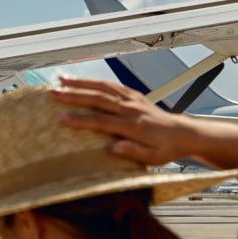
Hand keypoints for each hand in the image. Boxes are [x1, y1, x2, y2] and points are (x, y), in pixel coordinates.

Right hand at [51, 78, 206, 165]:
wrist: (183, 133)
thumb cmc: (166, 149)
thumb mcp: (154, 158)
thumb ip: (134, 153)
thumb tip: (113, 148)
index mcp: (134, 127)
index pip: (102, 122)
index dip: (81, 120)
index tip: (62, 119)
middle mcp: (132, 110)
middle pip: (99, 99)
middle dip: (75, 95)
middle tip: (54, 94)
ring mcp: (133, 100)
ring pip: (104, 87)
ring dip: (82, 83)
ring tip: (62, 80)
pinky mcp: (134, 95)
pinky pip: (113, 85)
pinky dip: (96, 81)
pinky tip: (82, 80)